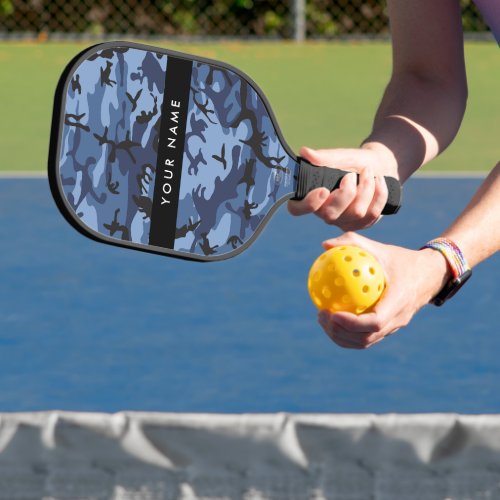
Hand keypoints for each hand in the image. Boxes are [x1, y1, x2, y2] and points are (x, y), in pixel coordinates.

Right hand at [288, 145, 397, 230]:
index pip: (297, 209)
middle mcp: (324, 212)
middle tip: (351, 175)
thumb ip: (324, 157)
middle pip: (330, 215)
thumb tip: (305, 152)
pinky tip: (379, 181)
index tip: (323, 190)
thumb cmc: (354, 162)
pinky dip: (379, 193)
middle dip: (346, 193)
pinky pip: (372, 214)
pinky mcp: (362, 224)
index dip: (308, 204)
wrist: (379, 167)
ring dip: (366, 188)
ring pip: (356, 213)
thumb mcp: (341, 156)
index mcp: (312, 196)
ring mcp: (343, 221)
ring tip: (368, 172)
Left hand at [316, 232, 450, 348]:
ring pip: (365, 342)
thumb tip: (325, 245)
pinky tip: (332, 318)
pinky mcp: (389, 329)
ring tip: (323, 319)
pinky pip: (366, 337)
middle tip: (321, 315)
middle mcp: (398, 319)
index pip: (375, 322)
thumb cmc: (401, 259)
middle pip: (366, 338)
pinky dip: (347, 334)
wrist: (429, 275)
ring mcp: (394, 327)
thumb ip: (353, 243)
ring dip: (341, 336)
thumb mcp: (380, 248)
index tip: (332, 313)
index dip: (352, 323)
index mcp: (399, 301)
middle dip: (340, 332)